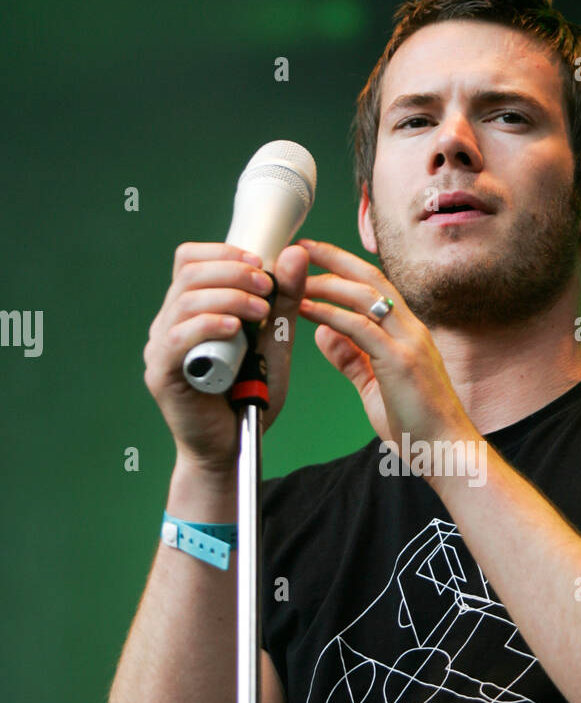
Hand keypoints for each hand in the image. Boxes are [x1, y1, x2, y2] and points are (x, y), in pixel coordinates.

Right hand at [144, 241, 308, 473]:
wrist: (232, 449)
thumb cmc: (249, 397)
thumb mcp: (275, 342)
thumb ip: (284, 302)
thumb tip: (297, 252)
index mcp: (190, 311)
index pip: (190, 260)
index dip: (224, 252)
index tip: (261, 262)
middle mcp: (169, 324)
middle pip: (188, 273)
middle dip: (232, 270)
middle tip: (266, 285)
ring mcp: (161, 348)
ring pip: (184, 301)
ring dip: (228, 296)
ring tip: (259, 310)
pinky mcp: (162, 374)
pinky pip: (177, 338)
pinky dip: (207, 326)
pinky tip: (234, 330)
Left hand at [295, 238, 473, 455]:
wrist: (447, 452)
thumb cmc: (417, 425)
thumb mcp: (375, 386)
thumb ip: (352, 358)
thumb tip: (323, 332)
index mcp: (408, 333)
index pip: (375, 287)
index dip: (344, 268)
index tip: (314, 257)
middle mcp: (411, 329)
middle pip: (370, 278)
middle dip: (333, 258)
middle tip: (300, 246)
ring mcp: (409, 342)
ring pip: (364, 296)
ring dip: (325, 282)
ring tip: (294, 276)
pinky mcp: (401, 361)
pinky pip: (360, 328)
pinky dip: (329, 314)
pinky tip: (305, 309)